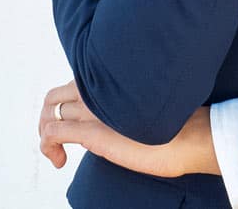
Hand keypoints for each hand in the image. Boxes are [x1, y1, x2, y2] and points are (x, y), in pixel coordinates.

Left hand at [39, 79, 219, 176]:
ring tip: (58, 154)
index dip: (68, 104)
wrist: (191, 136)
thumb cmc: (178, 125)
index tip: (76, 123)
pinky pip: (52, 133)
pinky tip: (59, 160)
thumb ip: (123, 102)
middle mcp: (98, 88)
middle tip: (58, 140)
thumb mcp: (144, 105)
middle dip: (47, 119)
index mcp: (112, 78)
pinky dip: (48, 146)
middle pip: (54, 98)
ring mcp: (92, 109)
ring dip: (46, 135)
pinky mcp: (90, 132)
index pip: (73, 85)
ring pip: (49, 115)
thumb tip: (113, 111)